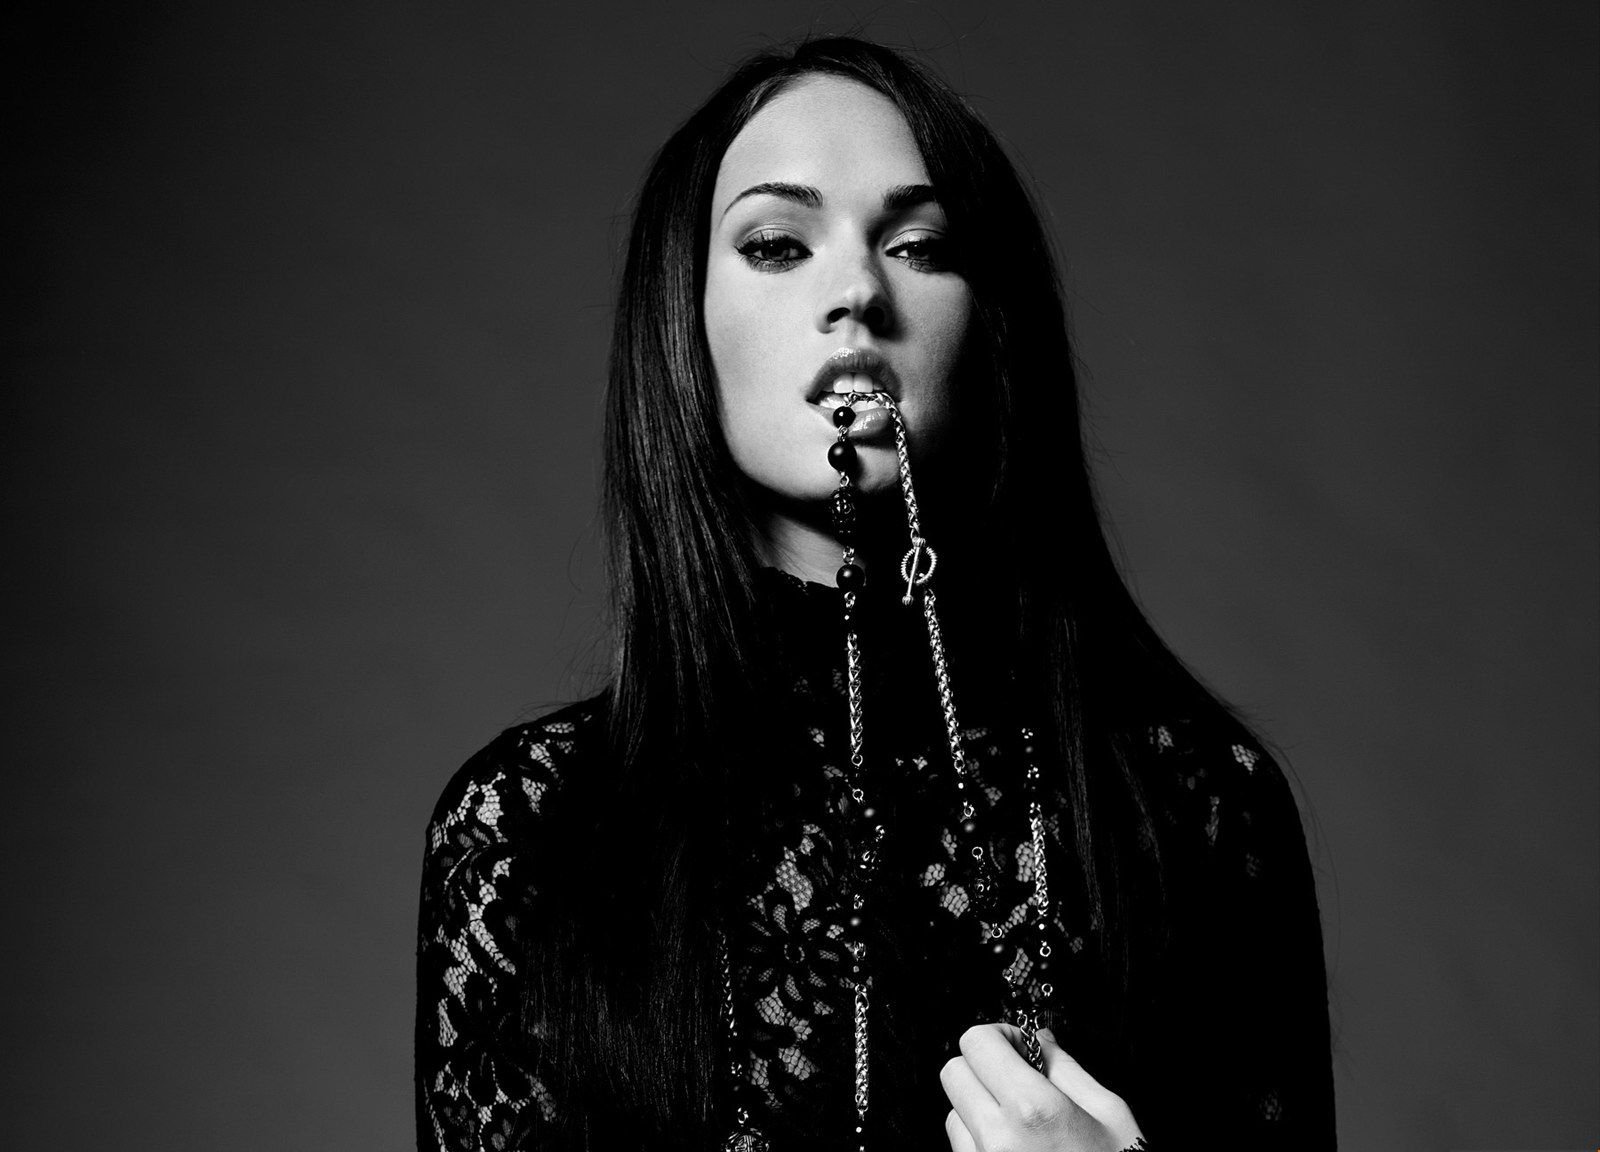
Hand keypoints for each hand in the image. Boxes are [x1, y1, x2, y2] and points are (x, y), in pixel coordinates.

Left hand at [940, 1023, 1143, 1151]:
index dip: (999, 1036)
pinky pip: (961, 1149)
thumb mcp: (1111, 1115)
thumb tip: (1039, 1040)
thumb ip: (1067, 1069)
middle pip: (954, 1072)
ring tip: (1020, 1122)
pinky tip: (1014, 1148)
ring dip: (978, 1106)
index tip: (1018, 1045)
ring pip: (953, 1112)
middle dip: (983, 1067)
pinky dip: (979, 1140)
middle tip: (1016, 1076)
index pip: (977, 1042)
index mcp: (1033, 1110)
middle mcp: (997, 1139)